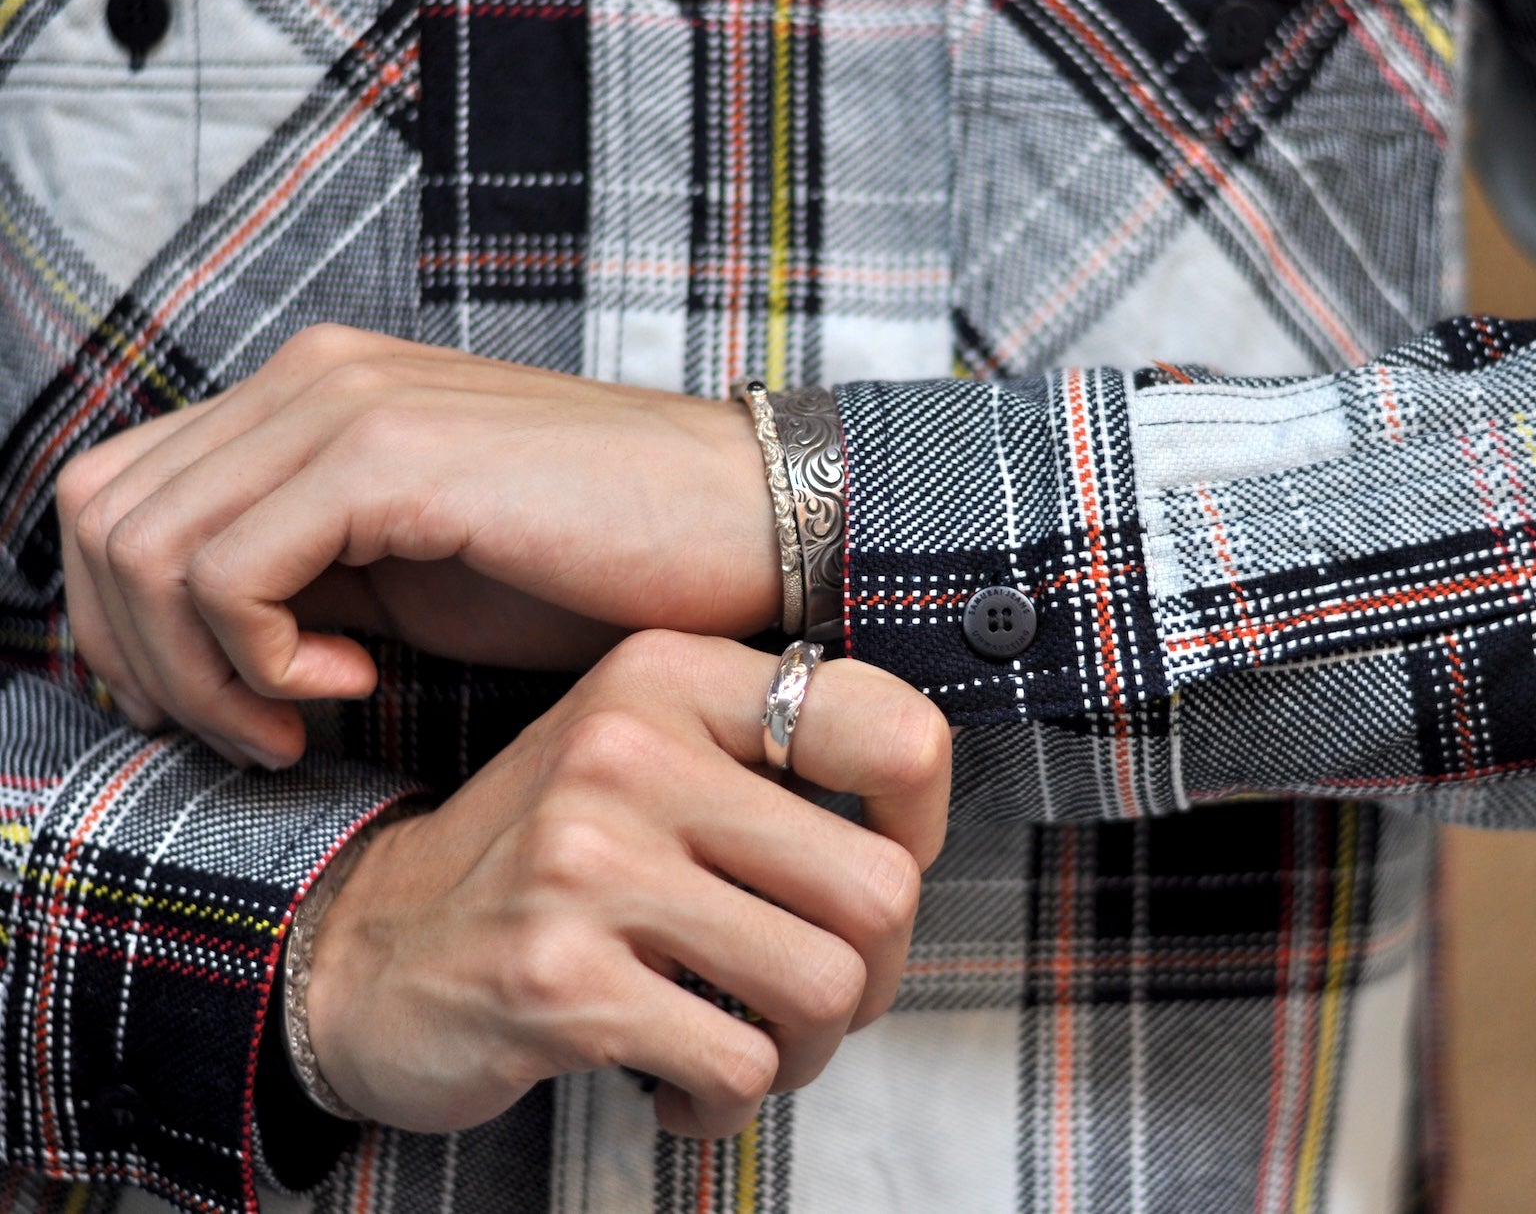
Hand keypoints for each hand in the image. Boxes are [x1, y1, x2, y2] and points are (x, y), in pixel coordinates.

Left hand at [54, 324, 780, 767]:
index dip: (128, 624)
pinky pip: (228, 576)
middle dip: (144, 657)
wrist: (750, 525)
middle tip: (256, 729)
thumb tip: (186, 655)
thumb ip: (303, 582)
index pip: (120, 495)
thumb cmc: (603, 567)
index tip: (228, 707)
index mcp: (312, 398)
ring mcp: (344, 405)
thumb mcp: (416, 578)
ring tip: (307, 720)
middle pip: (101, 516)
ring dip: (199, 673)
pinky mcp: (389, 458)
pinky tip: (362, 685)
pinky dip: (260, 662)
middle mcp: (311, 378)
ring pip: (142, 547)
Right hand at [307, 630, 949, 1135]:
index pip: (891, 733)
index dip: (925, 826)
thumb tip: (914, 827)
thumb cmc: (544, 863)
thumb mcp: (640, 753)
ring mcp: (590, 865)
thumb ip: (761, 757)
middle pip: (877, 888)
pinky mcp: (559, 980)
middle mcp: (630, 752)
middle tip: (822, 998)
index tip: (883, 879)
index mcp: (667, 679)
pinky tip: (682, 1090)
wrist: (362, 949)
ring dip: (806, 1050)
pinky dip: (728, 1103)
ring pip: (823, 987)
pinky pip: (737, 1066)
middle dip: (875, 974)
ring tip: (751, 1047)